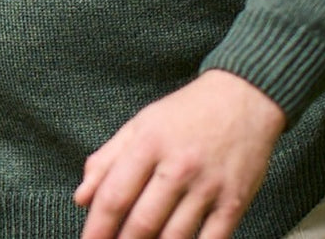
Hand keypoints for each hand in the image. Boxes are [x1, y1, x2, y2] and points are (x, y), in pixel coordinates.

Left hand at [74, 69, 285, 238]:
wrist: (243, 99)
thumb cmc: (185, 113)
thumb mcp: (141, 124)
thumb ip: (107, 159)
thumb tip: (81, 198)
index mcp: (148, 143)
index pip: (114, 195)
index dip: (97, 228)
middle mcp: (177, 166)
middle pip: (142, 223)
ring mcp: (208, 187)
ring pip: (174, 238)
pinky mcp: (234, 203)